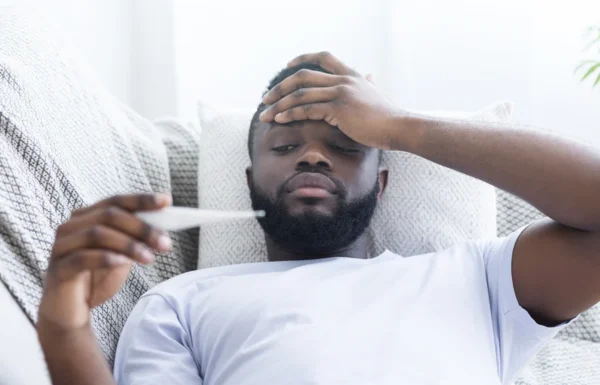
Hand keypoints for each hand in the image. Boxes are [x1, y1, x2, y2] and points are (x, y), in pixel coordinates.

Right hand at [38, 193, 172, 331]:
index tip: (166, 201)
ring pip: (97, 234)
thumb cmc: (98, 277)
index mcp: (88, 217)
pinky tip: (123, 263)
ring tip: (149, 258)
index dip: (142, 200)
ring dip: (128, 244)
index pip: (117, 201)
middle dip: (141, 227)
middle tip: (165, 242)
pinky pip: (82, 258)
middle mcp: (72, 226)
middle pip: (109, 215)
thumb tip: (165, 225)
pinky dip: (106, 258)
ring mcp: (62, 246)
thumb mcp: (123, 254)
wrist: (72, 312)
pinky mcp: (58, 268)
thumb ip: (137, 238)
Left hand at [259, 52, 404, 149]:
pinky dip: (290, 114)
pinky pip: (307, 109)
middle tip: (267, 98)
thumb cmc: (387, 116)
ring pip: (301, 94)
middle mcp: (343, 80)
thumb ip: (368, 83)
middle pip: (303, 76)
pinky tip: (280, 119)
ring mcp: (341, 93)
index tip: (288, 65)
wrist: (398, 127)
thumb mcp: (376, 93)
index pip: (323, 57)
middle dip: (281, 87)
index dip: (303, 58)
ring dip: (280, 104)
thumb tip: (370, 76)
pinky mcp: (339, 109)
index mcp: (351, 75)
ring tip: (266, 113)